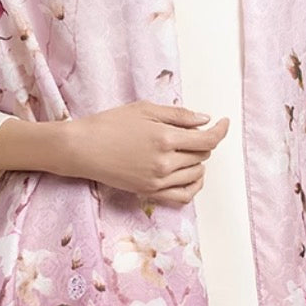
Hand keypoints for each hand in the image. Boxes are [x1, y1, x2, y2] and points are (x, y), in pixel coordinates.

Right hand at [66, 99, 229, 204]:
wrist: (82, 148)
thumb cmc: (110, 123)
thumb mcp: (145, 110)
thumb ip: (178, 116)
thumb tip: (205, 121)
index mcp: (165, 138)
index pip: (207, 140)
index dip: (220, 130)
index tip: (223, 122)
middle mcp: (164, 162)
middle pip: (202, 156)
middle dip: (203, 142)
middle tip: (191, 132)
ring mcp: (157, 181)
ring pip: (195, 174)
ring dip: (198, 161)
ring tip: (186, 149)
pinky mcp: (149, 192)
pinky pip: (183, 196)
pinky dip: (193, 186)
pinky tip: (191, 175)